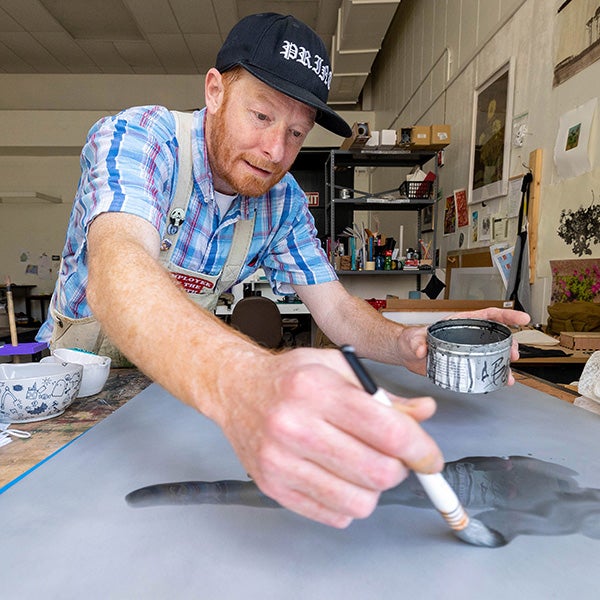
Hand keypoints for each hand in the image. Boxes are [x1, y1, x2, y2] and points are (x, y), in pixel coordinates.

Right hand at [216, 347, 442, 527]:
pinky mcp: (273, 487)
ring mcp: (281, 461)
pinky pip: (333, 515)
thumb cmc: (288, 377)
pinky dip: (348, 502)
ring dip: (374, 488)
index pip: (388, 431)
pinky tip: (339, 477)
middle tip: (395, 458)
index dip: (421, 450)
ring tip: (363, 466)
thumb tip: (424, 413)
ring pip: (359, 501)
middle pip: (378, 472)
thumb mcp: (338, 368)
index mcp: (317, 388)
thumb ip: (385, 395)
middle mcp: (295, 425)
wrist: (236, 389)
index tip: (429, 457)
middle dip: (399, 470)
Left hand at [396, 308, 530, 382]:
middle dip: (510, 343)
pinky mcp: (464, 363)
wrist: (406, 354)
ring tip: (509, 373)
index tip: (522, 319)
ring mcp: (467, 350)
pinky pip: (483, 367)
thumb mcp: (413, 338)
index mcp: (459, 323)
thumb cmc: (411, 340)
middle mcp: (466, 336)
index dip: (507, 316)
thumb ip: (417, 342)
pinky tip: (499, 381)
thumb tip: (421, 349)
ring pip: (493, 353)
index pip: (488, 315)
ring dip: (504, 362)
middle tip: (514, 353)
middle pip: (495, 336)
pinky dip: (493, 374)